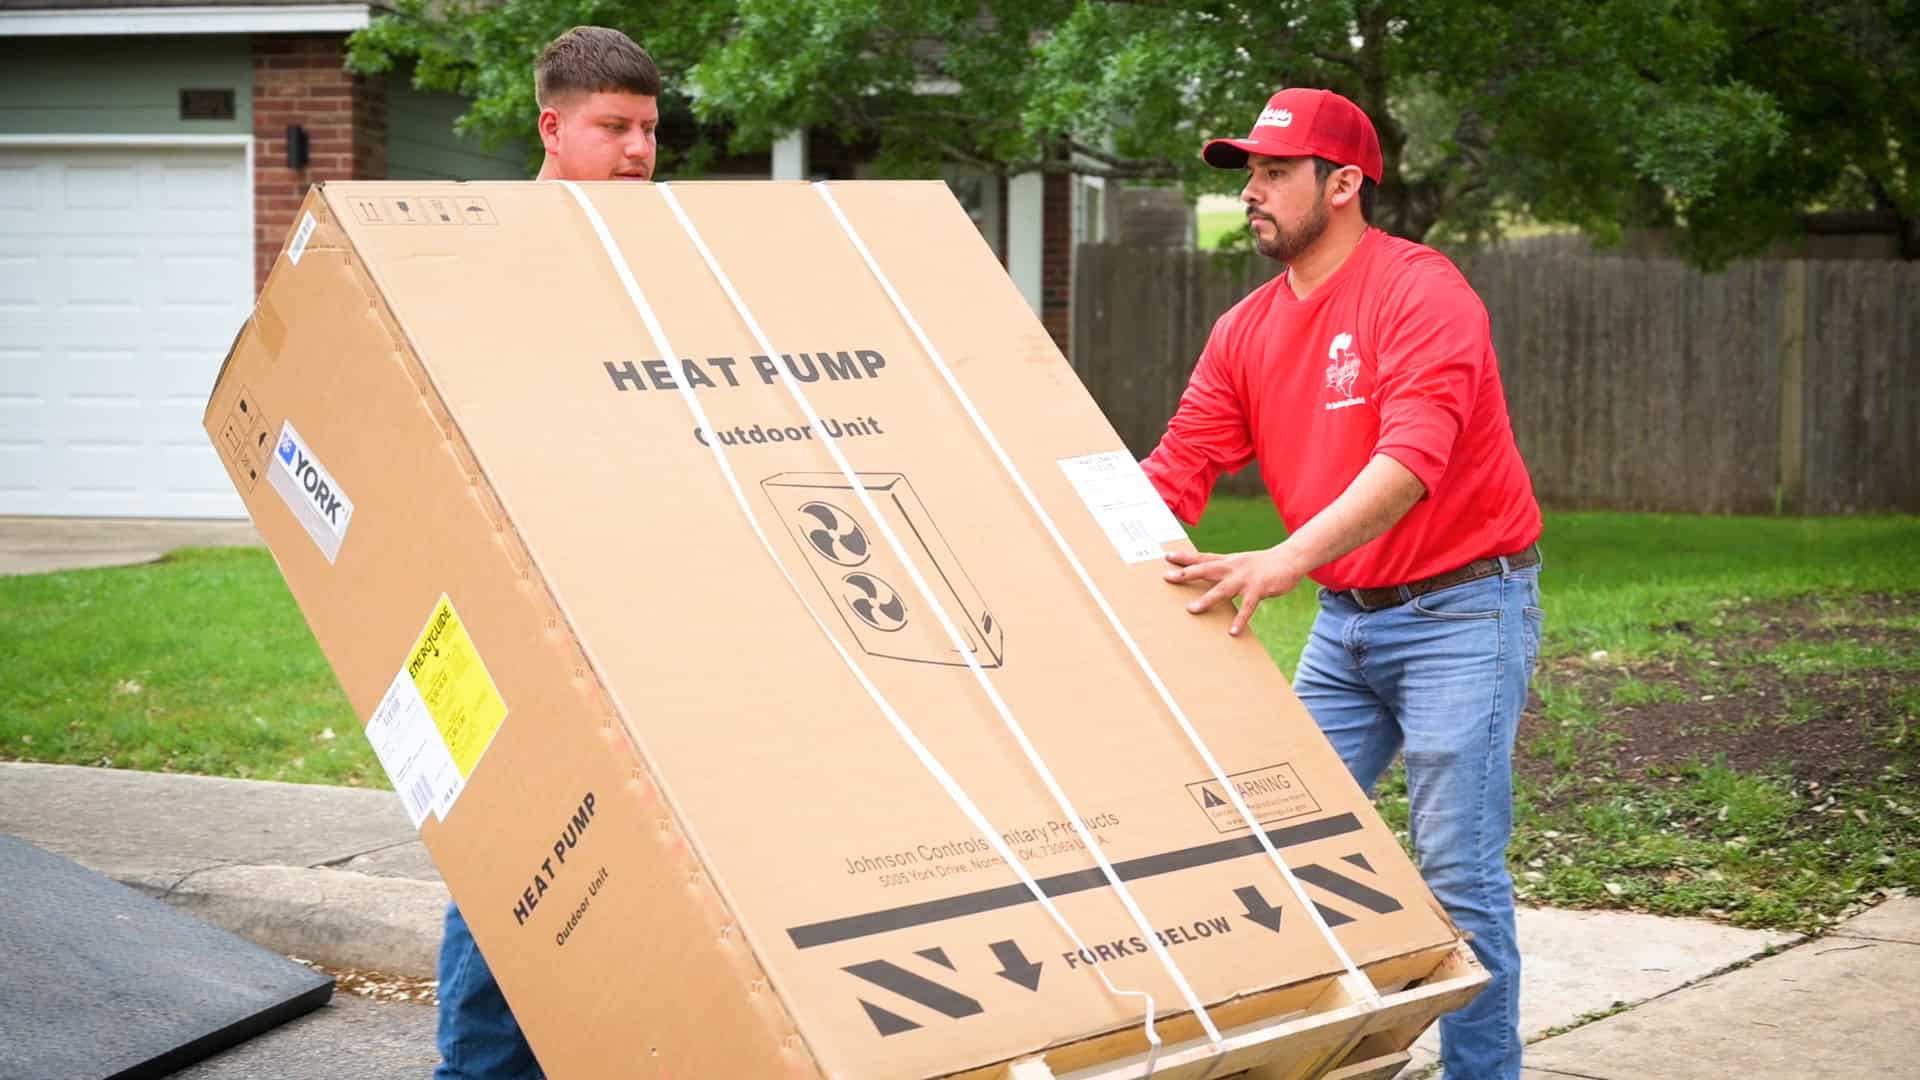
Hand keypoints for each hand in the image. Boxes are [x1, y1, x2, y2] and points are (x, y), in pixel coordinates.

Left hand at [1163, 546, 1304, 637]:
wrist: (1290, 557)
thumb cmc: (1264, 563)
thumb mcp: (1241, 561)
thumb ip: (1226, 568)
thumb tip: (1208, 574)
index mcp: (1228, 561)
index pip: (1203, 557)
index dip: (1185, 557)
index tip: (1167, 556)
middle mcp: (1233, 567)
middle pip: (1206, 569)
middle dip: (1186, 574)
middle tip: (1168, 578)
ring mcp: (1245, 578)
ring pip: (1222, 589)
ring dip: (1206, 599)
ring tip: (1191, 609)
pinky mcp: (1259, 589)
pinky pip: (1247, 607)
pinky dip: (1240, 619)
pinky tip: (1232, 631)